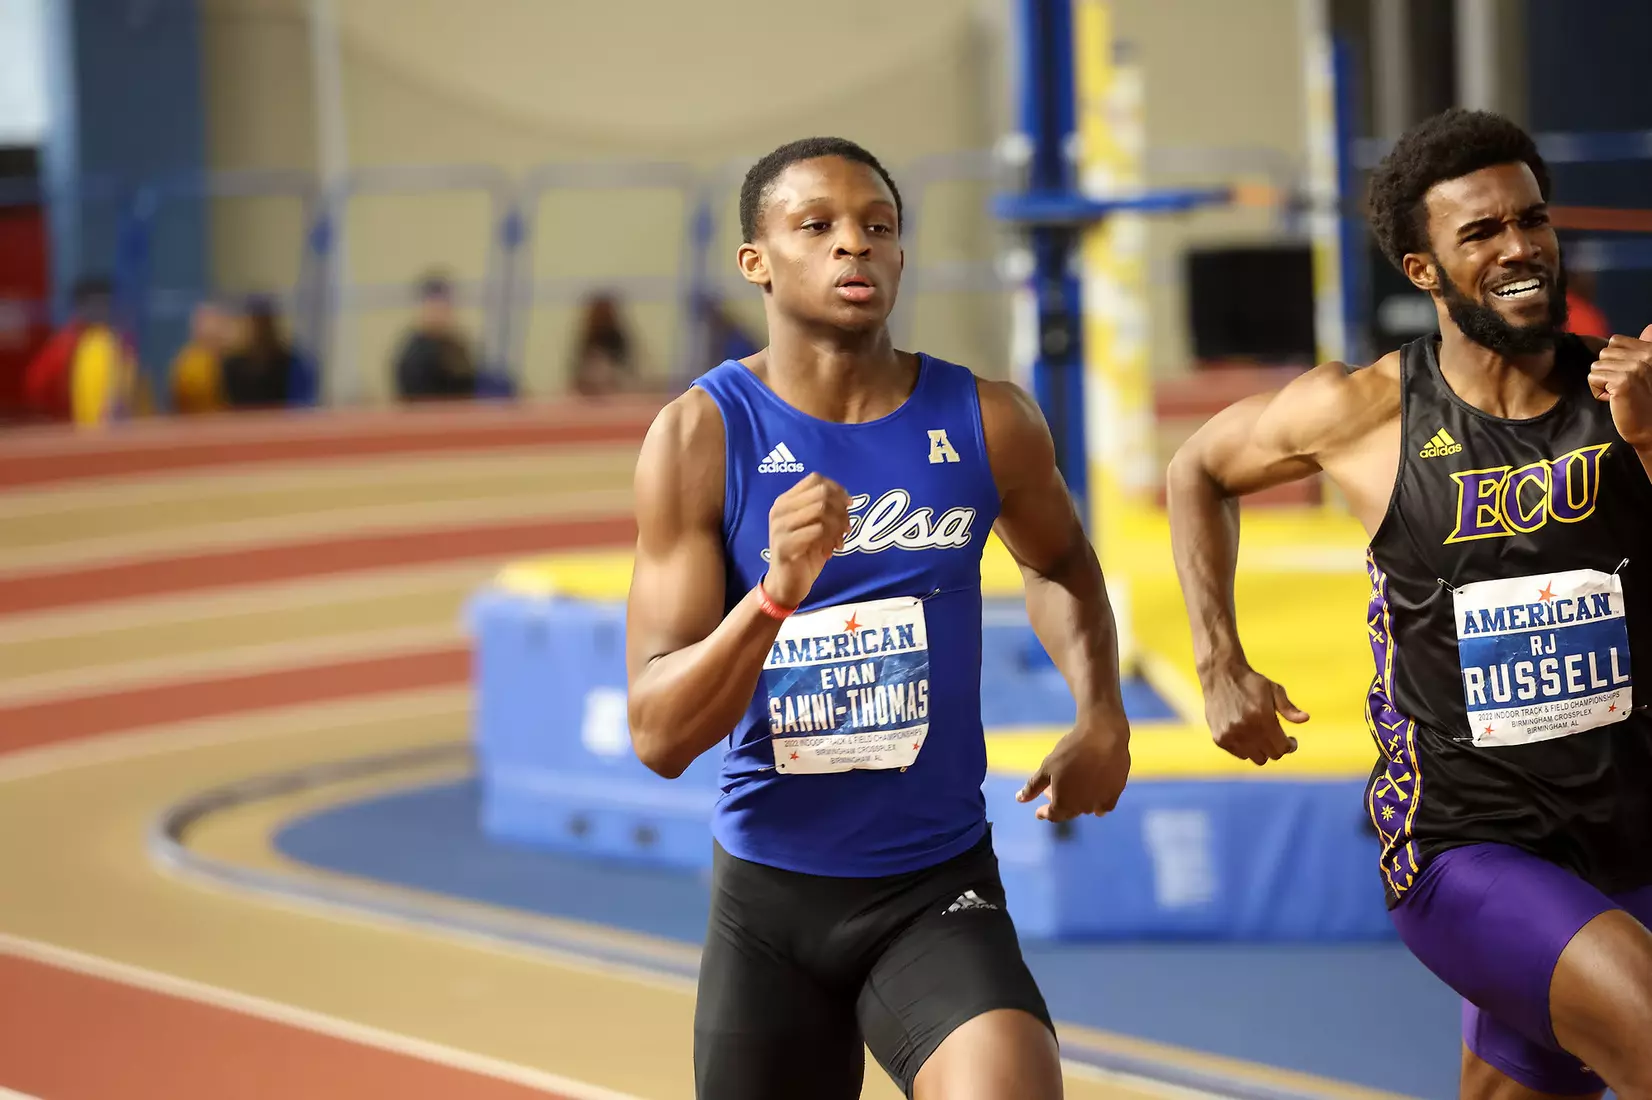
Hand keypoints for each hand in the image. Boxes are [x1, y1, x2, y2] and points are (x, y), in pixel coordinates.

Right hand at [763, 472, 851, 607]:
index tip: (849, 504)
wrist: (786, 584)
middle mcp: (780, 509)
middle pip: (821, 493)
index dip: (837, 488)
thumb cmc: (804, 553)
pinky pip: (818, 530)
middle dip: (841, 509)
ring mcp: (780, 526)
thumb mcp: (814, 526)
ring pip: (821, 509)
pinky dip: (830, 539)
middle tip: (847, 528)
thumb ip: (824, 509)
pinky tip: (831, 551)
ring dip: (837, 525)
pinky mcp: (784, 544)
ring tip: (840, 540)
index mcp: (785, 501)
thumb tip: (848, 499)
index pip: (815, 479)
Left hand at [1016, 710, 1131, 822]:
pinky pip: (1103, 805)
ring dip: (1077, 802)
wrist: (1103, 736)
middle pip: (1069, 811)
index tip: (1039, 812)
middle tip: (1051, 791)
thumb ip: (1033, 786)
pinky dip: (1096, 802)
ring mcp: (1101, 801)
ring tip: (1071, 786)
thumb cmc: (1071, 750)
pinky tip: (1092, 791)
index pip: (1052, 815)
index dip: (1044, 813)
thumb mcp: (1047, 767)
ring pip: (1086, 808)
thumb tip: (1019, 800)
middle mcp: (1083, 807)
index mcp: (1064, 803)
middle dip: (1059, 803)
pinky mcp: (1116, 793)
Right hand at [1202, 663, 1306, 765]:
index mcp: (1262, 716)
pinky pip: (1240, 754)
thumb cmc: (1250, 682)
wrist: (1219, 675)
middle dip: (1278, 748)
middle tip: (1277, 738)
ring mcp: (1231, 735)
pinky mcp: (1219, 738)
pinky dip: (1246, 748)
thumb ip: (1288, 708)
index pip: (1282, 747)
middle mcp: (1246, 728)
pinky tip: (1247, 735)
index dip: (1290, 746)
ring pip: (1256, 758)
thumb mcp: (1273, 689)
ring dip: (1262, 750)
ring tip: (1262, 737)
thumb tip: (1305, 719)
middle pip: (1271, 755)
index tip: (1291, 740)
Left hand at [1589, 325, 1651, 447]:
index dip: (1613, 360)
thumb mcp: (1648, 369)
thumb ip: (1643, 349)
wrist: (1650, 428)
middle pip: (1603, 353)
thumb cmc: (1646, 400)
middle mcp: (1646, 354)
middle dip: (1607, 372)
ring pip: (1596, 366)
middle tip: (1622, 387)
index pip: (1615, 341)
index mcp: (1651, 349)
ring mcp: (1634, 367)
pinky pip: (1593, 378)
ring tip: (1619, 393)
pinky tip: (1614, 400)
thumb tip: (1650, 327)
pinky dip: (1598, 391)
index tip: (1626, 376)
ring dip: (1602, 382)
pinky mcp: (1622, 381)